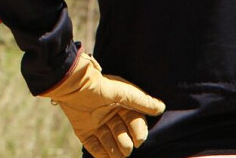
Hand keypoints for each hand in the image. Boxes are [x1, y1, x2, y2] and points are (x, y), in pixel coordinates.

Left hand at [41, 53, 164, 157]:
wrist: (74, 86)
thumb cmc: (102, 87)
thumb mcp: (125, 93)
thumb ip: (142, 101)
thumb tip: (161, 107)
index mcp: (122, 105)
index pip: (134, 122)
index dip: (138, 132)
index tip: (139, 139)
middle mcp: (109, 115)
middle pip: (122, 134)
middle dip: (125, 143)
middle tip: (127, 148)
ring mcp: (96, 123)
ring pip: (109, 142)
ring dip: (115, 150)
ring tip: (119, 155)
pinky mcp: (83, 130)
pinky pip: (93, 146)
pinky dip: (100, 153)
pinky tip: (106, 157)